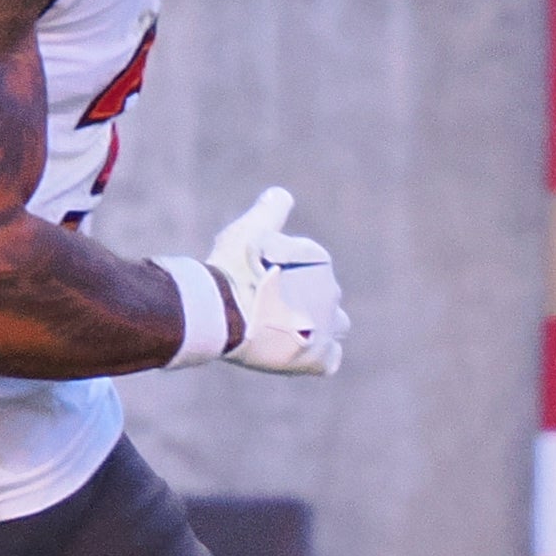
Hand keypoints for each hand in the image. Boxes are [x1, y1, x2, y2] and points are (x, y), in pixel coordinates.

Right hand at [182, 188, 347, 376]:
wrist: (222, 309)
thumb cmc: (231, 268)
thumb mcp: (249, 231)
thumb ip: (269, 212)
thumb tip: (281, 195)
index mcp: (318, 259)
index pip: (307, 267)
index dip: (281, 274)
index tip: (254, 280)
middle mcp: (331, 291)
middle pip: (320, 297)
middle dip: (298, 301)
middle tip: (261, 309)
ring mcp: (328, 326)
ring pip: (333, 327)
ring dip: (315, 328)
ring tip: (280, 332)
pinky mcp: (319, 357)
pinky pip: (328, 361)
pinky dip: (314, 358)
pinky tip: (293, 355)